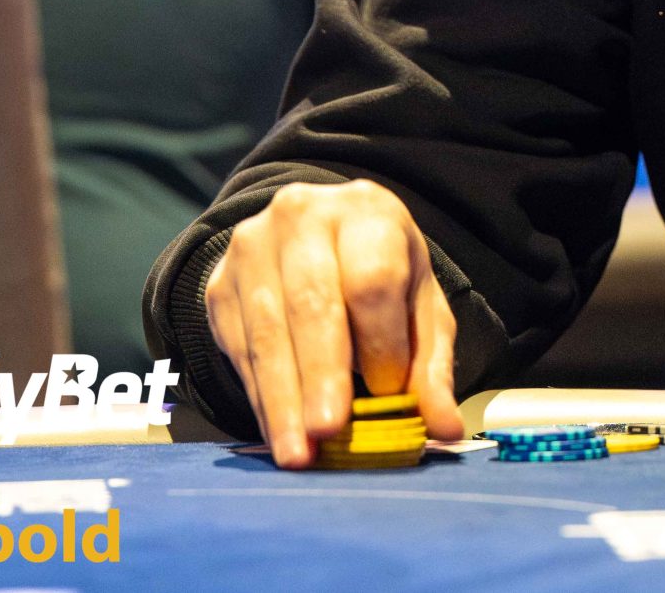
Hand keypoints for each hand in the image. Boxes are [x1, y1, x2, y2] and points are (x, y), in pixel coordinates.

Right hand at [205, 179, 463, 467]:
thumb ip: (430, 367)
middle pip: (312, 303)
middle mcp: (303, 217)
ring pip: (267, 331)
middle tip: (329, 431)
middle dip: (320, 374)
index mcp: (367, 211)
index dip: (379, 339)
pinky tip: (277, 433)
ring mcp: (252, 247)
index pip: (372, 278)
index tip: (387, 389)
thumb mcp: (417, 306)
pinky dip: (260, 398)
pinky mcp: (219, 284)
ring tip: (298, 453)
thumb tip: (445, 428)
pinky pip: (239, 348)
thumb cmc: (378, 272)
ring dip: (282, 400)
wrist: (313, 236)